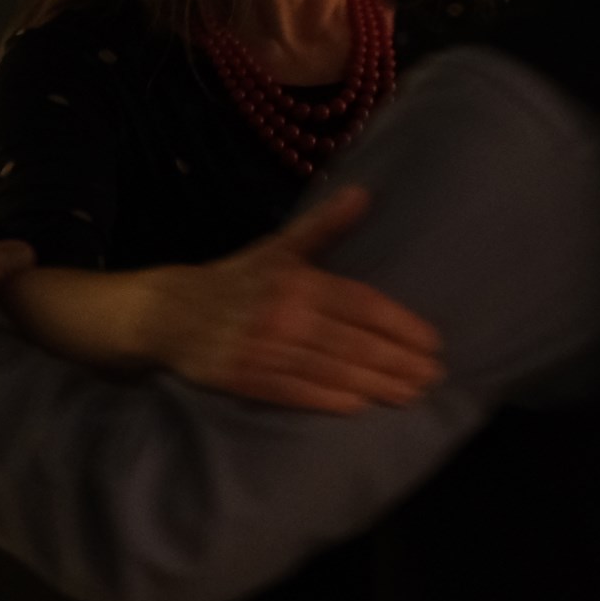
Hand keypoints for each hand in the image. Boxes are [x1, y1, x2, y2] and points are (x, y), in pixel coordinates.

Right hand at [142, 186, 444, 415]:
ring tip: (410, 394)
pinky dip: (326, 400)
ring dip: (374, 385)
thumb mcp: (280, 247)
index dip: (400, 325)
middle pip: (353, 343)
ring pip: (329, 370)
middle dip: (398, 362)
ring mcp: (262, 349)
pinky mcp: (241, 378)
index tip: (433, 343)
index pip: (363, 305)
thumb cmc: (236, 278)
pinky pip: (292, 392)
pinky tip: (358, 407)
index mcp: (298, 282)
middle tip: (433, 376)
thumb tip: (363, 193)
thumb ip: (324, 226)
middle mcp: (284, 315)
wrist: (166, 312)